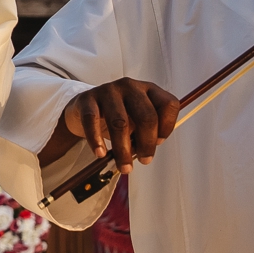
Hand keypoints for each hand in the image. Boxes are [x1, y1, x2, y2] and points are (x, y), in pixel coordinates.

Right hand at [45, 78, 178, 169]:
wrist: (85, 107)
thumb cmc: (118, 116)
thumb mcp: (137, 120)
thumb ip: (147, 132)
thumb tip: (147, 150)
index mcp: (148, 90)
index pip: (168, 104)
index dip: (167, 127)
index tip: (159, 143)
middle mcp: (130, 86)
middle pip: (146, 115)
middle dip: (147, 143)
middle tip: (144, 160)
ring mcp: (108, 90)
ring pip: (119, 122)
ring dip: (123, 149)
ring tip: (123, 165)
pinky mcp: (88, 99)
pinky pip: (92, 120)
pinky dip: (96, 140)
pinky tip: (100, 153)